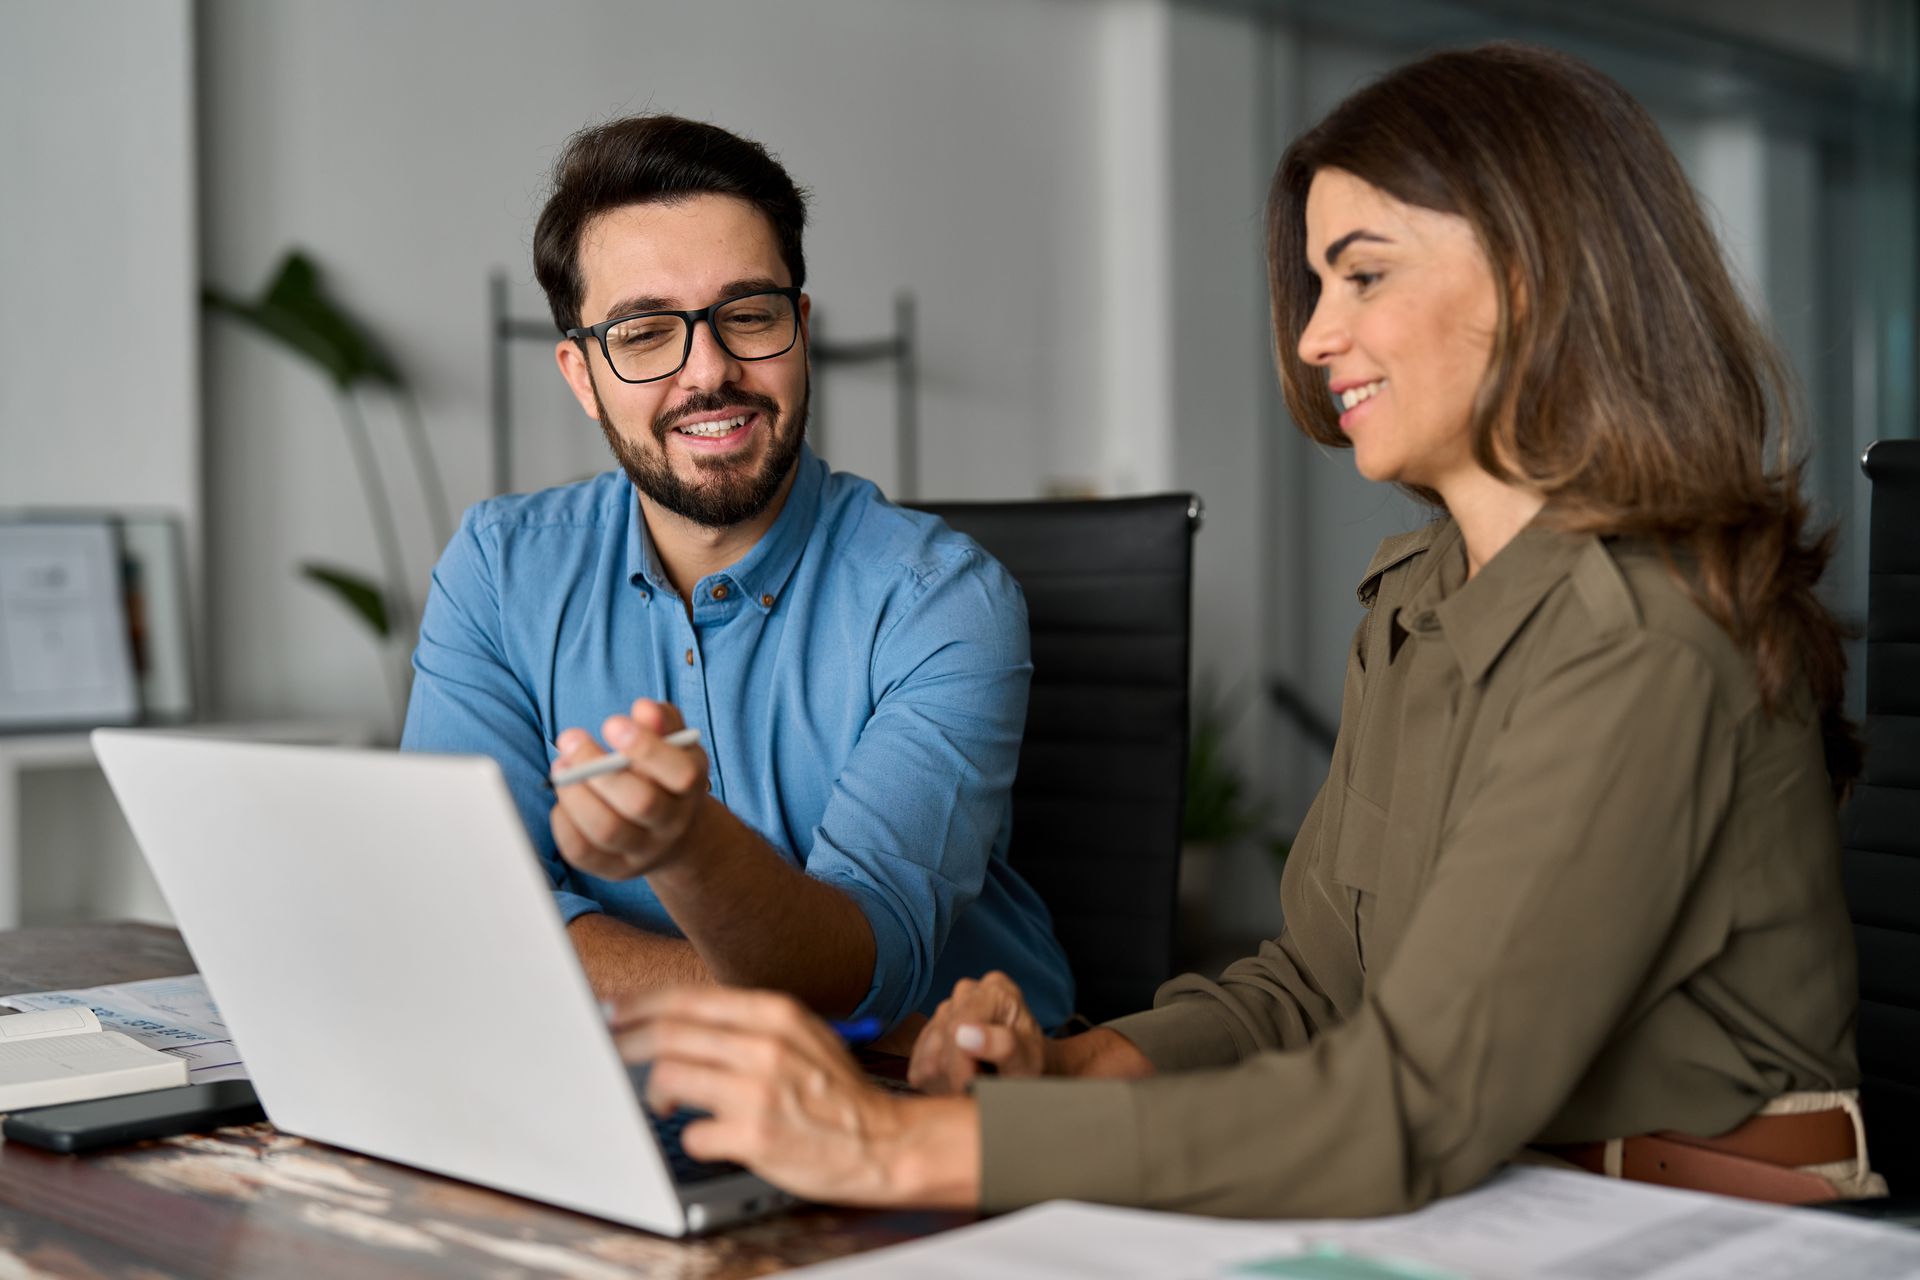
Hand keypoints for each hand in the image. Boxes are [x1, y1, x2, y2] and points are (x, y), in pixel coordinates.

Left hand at [550, 698, 710, 878]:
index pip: (680, 774)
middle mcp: (672, 823)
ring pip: (608, 830)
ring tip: (561, 766)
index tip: (612, 723)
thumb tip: (644, 710)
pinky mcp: (614, 869)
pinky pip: (583, 852)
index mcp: (692, 787)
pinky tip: (563, 798)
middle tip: (571, 739)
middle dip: (599, 768)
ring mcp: (643, 851)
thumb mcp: (672, 741)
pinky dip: (564, 822)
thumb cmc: (664, 772)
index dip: (645, 748)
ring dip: (576, 794)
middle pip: (641, 803)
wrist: (672, 830)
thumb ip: (661, 720)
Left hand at [611, 988, 977, 1206]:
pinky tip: (710, 1136)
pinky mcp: (756, 1137)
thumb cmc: (834, 1090)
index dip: (639, 1006)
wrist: (883, 1140)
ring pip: (671, 1077)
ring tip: (661, 1103)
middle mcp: (765, 1045)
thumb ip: (744, 1025)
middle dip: (626, 1044)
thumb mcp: (800, 1035)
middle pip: (669, 1033)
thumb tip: (675, 1022)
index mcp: (775, 1013)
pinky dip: (694, 1136)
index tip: (612, 1014)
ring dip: (654, 1092)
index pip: (687, 999)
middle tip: (611, 1053)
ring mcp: (759, 1091)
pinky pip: (696, 1133)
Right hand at [907, 970, 1046, 1094]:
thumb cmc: (1029, 1063)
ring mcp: (945, 1008)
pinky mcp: (929, 1030)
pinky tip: (959, 1082)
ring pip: (927, 1054)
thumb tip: (965, 1035)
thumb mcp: (1027, 1059)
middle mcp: (967, 991)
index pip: (960, 1024)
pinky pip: (918, 1063)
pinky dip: (936, 1081)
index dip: (959, 1063)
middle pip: (942, 1039)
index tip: (968, 1090)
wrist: (1022, 1067)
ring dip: (946, 1080)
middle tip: (979, 1091)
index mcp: (996, 990)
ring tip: (973, 1085)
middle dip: (956, 1074)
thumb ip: (1003, 1045)